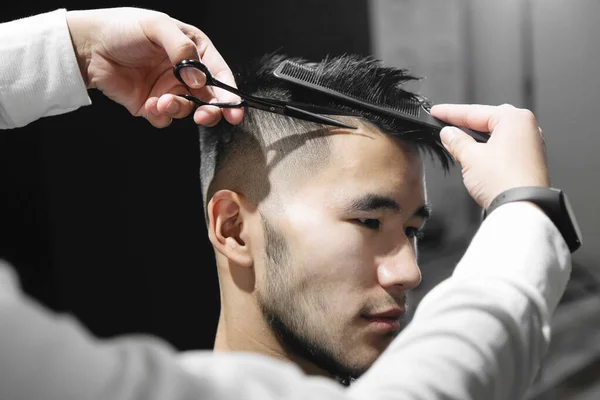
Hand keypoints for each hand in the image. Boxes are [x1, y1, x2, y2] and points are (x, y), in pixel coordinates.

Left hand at [66, 7, 242, 127]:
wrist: (88, 47)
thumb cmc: (122, 29)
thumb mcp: (157, 27)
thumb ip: (182, 50)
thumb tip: (199, 79)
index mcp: (194, 51)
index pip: (220, 74)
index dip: (230, 93)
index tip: (234, 110)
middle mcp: (185, 73)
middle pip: (210, 98)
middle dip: (211, 111)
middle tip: (205, 116)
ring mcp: (169, 90)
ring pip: (188, 110)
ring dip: (179, 109)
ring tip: (163, 102)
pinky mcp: (152, 105)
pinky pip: (165, 119)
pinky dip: (159, 115)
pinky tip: (147, 103)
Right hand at [430, 104, 547, 208]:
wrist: (522, 208)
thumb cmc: (505, 181)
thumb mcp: (470, 157)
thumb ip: (456, 141)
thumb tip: (449, 134)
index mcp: (515, 118)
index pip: (474, 112)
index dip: (451, 113)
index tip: (437, 112)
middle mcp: (527, 128)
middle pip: (487, 121)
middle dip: (464, 125)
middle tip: (444, 127)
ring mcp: (530, 145)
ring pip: (495, 135)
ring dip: (475, 139)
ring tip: (456, 143)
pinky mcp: (529, 162)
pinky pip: (503, 148)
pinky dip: (487, 150)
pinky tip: (475, 156)